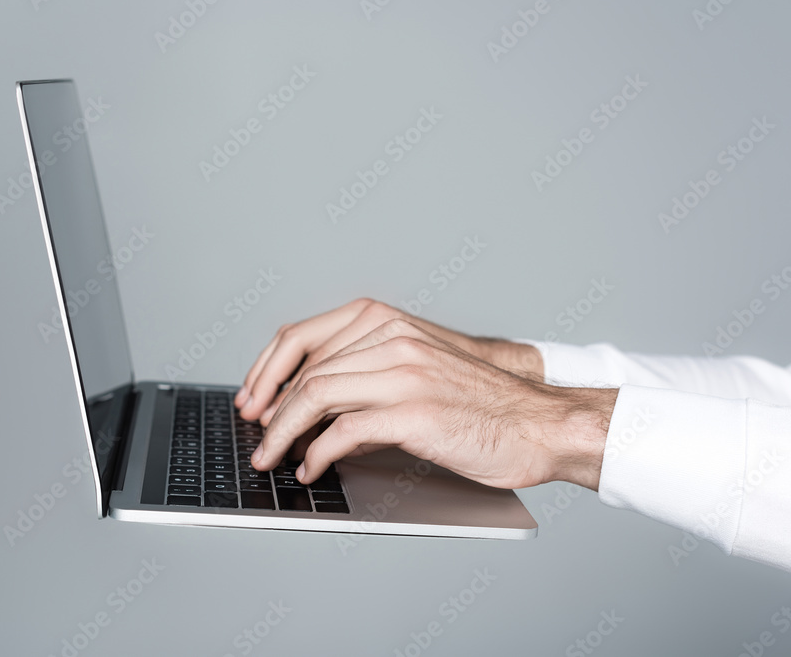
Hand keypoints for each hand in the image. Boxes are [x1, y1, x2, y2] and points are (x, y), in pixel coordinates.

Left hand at [248, 318, 616, 490]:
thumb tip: (314, 414)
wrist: (539, 422)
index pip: (301, 337)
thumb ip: (367, 379)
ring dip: (283, 432)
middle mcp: (392, 338)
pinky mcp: (415, 411)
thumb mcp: (417, 371)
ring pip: (315, 394)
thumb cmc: (481, 403)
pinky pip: (344, 430)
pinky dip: (317, 453)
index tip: (251, 399)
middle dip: (268, 407)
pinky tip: (312, 468)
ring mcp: (404, 371)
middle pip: (304, 369)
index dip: (265, 371)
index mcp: (387, 323)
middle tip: (255, 436)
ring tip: (272, 457)